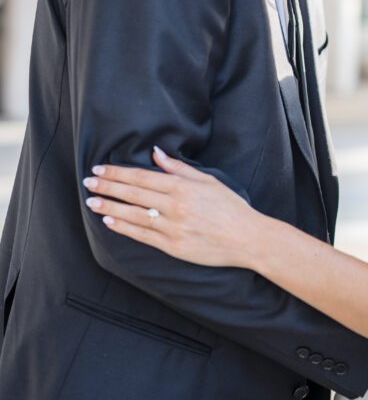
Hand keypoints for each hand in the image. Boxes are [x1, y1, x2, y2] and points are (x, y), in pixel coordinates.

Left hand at [83, 148, 257, 266]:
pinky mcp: (173, 246)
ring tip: (92, 202)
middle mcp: (175, 206)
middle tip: (88, 182)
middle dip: (108, 187)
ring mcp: (172, 228)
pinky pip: (142, 235)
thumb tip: (156, 153)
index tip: (100, 169)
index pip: (141, 177)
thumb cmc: (231, 207)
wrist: (247, 238)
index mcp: (183, 187)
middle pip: (133, 194)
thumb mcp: (208, 180)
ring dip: (110, 207)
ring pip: (133, 215)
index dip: (118, 173)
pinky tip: (110, 221)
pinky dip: (124, 228)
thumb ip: (179, 168)